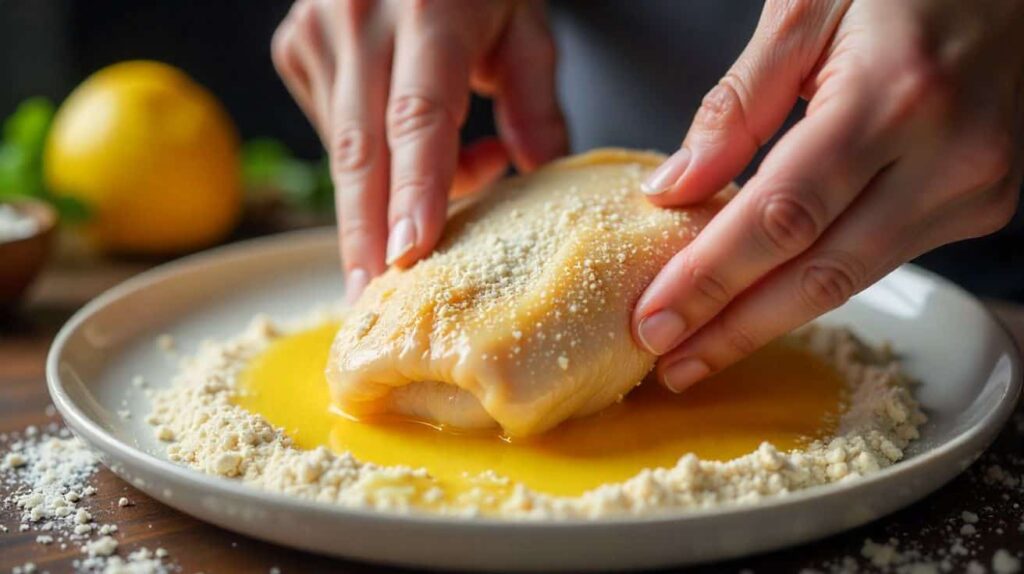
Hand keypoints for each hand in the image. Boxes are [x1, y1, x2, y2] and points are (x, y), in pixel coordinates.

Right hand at [272, 0, 566, 301]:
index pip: (417, 117)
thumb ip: (535, 100)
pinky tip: (407, 155)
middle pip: (361, 155)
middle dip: (366, 239)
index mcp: (428, 11)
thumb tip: (537, 176)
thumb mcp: (523, 20)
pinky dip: (372, 165)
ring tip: (440, 208)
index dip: (415, 189)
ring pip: (346, 154)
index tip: (409, 254)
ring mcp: (316, 36)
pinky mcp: (295, 51)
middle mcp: (357, 22)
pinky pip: (335, 133)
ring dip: (389, 199)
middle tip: (373, 307)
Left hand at [633, 0, 1023, 391]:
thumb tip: (676, 188)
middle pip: (820, 272)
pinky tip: (764, 297)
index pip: (782, 216)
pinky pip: (879, 257)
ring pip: (853, 278)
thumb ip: (737, 104)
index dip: (713, 277)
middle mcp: (948, 154)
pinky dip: (815, 281)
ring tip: (703, 346)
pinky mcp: (981, 203)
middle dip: (735, 327)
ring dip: (771, 318)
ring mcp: (974, 187)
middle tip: (671, 363)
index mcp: (894, 95)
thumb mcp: (806, 10)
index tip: (655, 319)